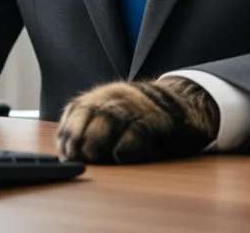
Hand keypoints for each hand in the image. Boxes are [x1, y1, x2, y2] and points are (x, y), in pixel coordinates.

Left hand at [56, 76, 218, 162]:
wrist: (185, 103)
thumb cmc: (143, 117)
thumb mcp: (115, 116)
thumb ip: (93, 127)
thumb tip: (69, 149)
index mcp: (106, 95)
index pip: (79, 107)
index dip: (68, 128)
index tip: (64, 147)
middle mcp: (121, 96)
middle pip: (93, 111)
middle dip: (80, 133)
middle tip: (77, 153)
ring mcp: (140, 106)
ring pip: (112, 118)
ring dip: (98, 138)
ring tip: (91, 155)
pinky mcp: (160, 119)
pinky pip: (140, 129)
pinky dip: (127, 143)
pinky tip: (119, 154)